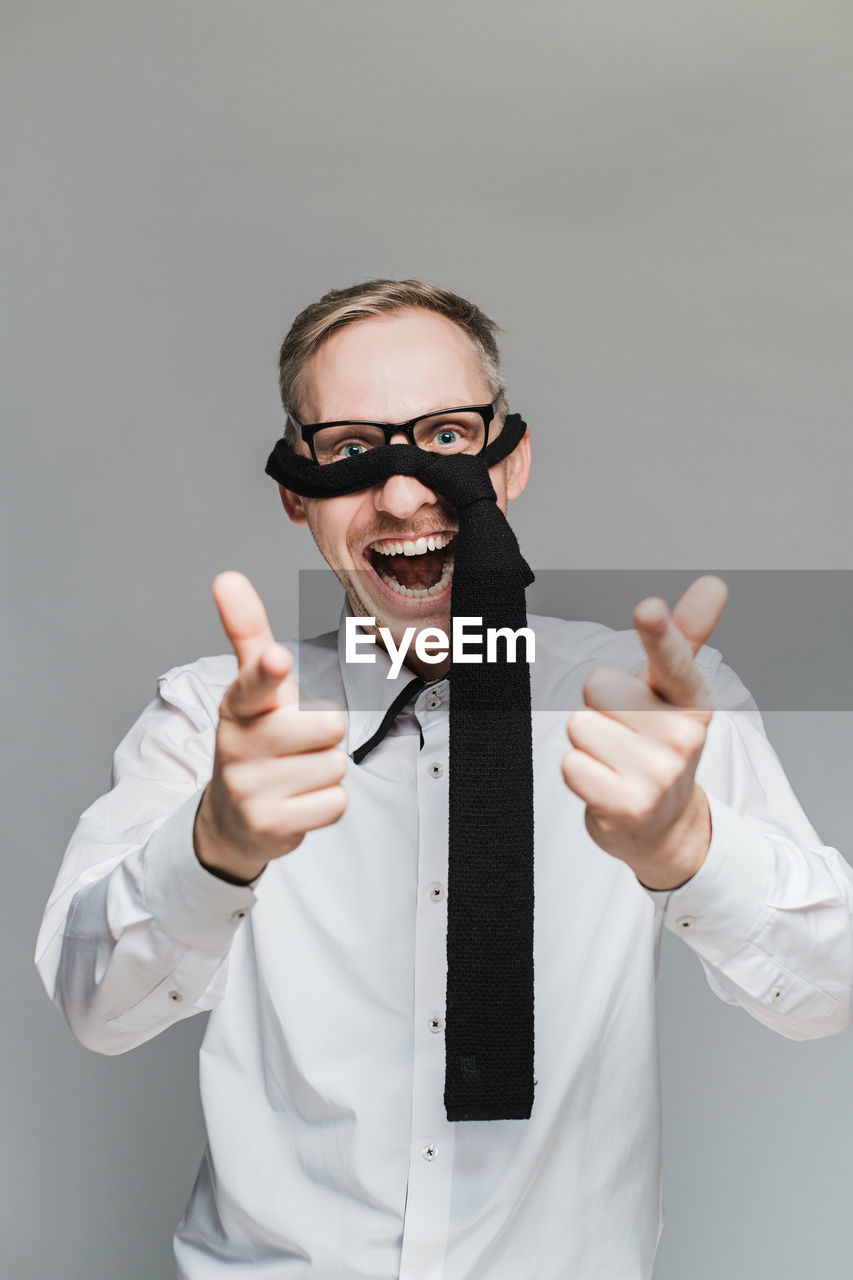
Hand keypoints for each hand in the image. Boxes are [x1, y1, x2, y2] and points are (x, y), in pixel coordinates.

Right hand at [194, 572, 347, 882]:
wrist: (231, 819)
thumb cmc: (256, 740)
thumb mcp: (252, 690)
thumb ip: (246, 633)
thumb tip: (226, 576)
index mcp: (236, 706)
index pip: (254, 684)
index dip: (268, 671)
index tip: (276, 658)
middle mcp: (237, 745)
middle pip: (329, 725)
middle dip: (324, 736)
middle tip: (294, 748)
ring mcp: (248, 788)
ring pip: (335, 765)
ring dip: (325, 772)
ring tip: (293, 776)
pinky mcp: (268, 825)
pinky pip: (335, 803)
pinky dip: (326, 804)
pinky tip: (297, 803)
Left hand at [561, 575, 728, 890]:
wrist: (664, 824)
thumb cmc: (660, 743)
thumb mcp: (674, 689)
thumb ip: (685, 634)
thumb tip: (714, 583)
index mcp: (692, 699)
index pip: (672, 658)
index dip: (659, 632)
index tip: (648, 608)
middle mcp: (681, 736)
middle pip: (596, 685)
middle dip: (599, 706)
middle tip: (624, 730)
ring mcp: (657, 775)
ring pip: (578, 725)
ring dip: (588, 743)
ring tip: (616, 759)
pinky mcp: (627, 806)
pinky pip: (570, 766)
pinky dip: (580, 774)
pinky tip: (607, 784)